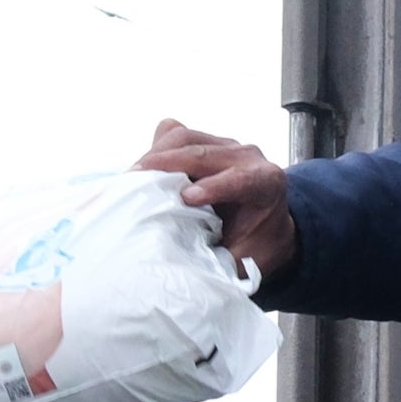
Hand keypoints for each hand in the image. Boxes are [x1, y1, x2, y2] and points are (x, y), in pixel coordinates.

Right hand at [140, 118, 298, 283]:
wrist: (268, 226)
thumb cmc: (257, 243)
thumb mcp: (248, 259)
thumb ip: (223, 260)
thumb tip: (189, 267)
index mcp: (266, 182)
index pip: (241, 179)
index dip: (214, 186)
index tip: (187, 198)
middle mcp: (248, 157)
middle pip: (204, 152)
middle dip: (167, 165)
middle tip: (135, 183)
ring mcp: (226, 146)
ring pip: (185, 138)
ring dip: (155, 155)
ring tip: (131, 178)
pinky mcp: (206, 141)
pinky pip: (176, 134)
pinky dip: (156, 149)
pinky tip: (142, 169)